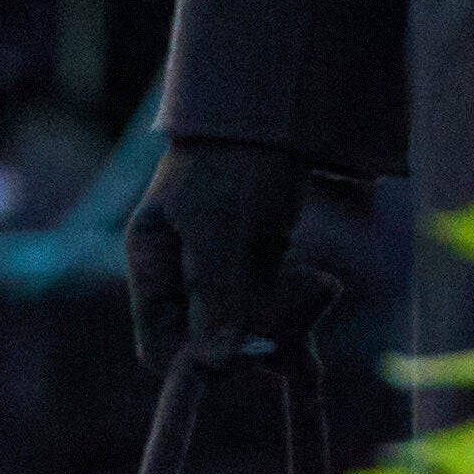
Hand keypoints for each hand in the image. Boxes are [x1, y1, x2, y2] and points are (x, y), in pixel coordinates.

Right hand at [124, 131, 356, 368]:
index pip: (161, 346)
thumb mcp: (218, 225)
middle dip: (254, 335)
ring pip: (250, 329)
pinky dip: (301, 305)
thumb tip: (212, 363)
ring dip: (286, 318)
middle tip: (295, 311)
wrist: (276, 110)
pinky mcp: (260, 265)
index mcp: (153, 266)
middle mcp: (183, 276)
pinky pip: (278, 308)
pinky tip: (321, 284)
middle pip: (211, 343)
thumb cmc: (232, 159)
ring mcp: (223, 273)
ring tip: (318, 285)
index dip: (199, 361)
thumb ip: (213, 293)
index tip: (252, 349)